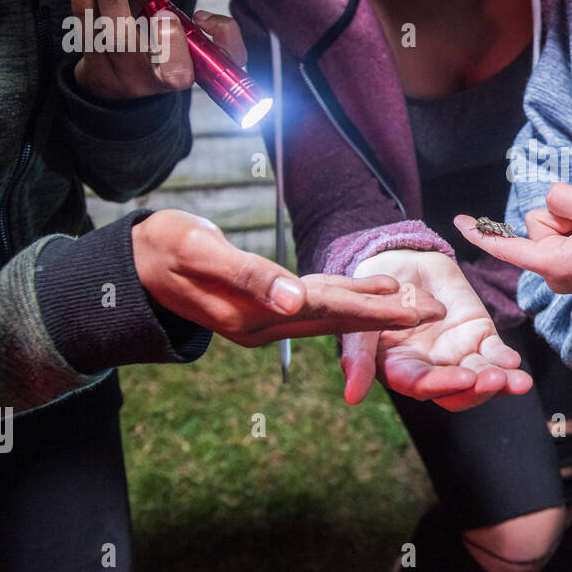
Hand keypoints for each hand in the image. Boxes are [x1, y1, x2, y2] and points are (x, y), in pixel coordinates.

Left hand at [69, 0, 244, 99]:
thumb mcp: (179, 38)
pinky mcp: (93, 62)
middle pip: (127, 44)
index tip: (165, 15)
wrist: (126, 86)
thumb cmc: (163, 57)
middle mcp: (143, 76)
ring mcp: (115, 70)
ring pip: (104, 33)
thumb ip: (168, 2)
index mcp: (175, 76)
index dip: (171, 46)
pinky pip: (85, 31)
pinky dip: (84, 2)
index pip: (176, 72)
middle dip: (119, 4)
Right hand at [132, 210, 444, 347]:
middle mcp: (265, 324)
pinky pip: (314, 309)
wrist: (133, 265)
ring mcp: (264, 321)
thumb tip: (294, 299)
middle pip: (339, 319)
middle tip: (438, 311)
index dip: (375, 308)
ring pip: (331, 316)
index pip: (328, 309)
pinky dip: (346, 301)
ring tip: (418, 305)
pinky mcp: (263, 312)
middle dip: (391, 316)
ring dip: (375, 311)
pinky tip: (372, 295)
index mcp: (255, 314)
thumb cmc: (163, 247)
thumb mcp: (199, 251)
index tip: (417, 309)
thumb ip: (248, 275)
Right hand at [342, 249, 530, 410]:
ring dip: (500, 381)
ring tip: (517, 382)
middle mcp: (431, 367)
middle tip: (495, 380)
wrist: (400, 258)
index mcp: (401, 369)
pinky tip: (514, 362)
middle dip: (477, 389)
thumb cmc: (375, 291)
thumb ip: (359, 356)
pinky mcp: (478, 335)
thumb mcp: (362, 319)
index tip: (464, 378)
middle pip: (456, 391)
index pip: (422, 385)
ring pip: (480, 376)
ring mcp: (457, 353)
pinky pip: (495, 353)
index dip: (442, 384)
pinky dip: (505, 359)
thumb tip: (352, 397)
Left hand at [453, 182, 571, 292]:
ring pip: (553, 225)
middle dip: (560, 215)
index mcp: (553, 265)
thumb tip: (552, 202)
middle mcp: (554, 272)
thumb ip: (560, 199)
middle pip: (537, 224)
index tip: (457, 221)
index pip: (506, 246)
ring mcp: (566, 270)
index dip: (481, 232)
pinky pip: (566, 232)